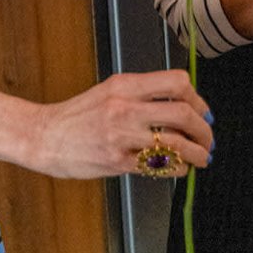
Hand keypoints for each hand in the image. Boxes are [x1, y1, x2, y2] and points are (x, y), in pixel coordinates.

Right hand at [27, 68, 212, 179]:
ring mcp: (121, 135)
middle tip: (208, 139)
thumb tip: (182, 104)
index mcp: (125, 85)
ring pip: (176, 143)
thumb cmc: (78, 115)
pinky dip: (178, 169)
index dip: (198, 99)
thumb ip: (142, 94)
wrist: (44, 136)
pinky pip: (160, 166)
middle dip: (204, 129)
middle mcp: (125, 107)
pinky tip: (180, 169)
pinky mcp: (117, 161)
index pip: (176, 82)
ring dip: (197, 153)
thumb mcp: (109, 92)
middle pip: (182, 113)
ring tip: (201, 158)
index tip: (203, 112)